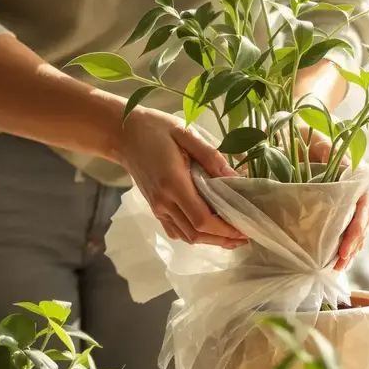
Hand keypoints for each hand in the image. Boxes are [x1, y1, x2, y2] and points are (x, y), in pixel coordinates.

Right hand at [119, 106, 247, 247]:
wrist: (123, 134)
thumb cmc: (156, 129)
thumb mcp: (186, 133)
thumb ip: (211, 156)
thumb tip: (236, 177)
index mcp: (173, 183)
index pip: (202, 219)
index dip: (225, 229)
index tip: (245, 228)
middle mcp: (164, 201)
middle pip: (196, 233)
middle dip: (223, 238)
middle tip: (245, 233)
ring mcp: (157, 208)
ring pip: (187, 236)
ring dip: (211, 240)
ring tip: (232, 234)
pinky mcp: (155, 208)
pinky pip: (176, 231)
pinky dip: (195, 235)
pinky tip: (210, 229)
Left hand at [305, 132, 368, 271]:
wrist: (295, 125)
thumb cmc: (306, 129)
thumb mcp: (315, 135)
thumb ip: (327, 148)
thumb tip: (339, 165)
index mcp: (355, 172)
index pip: (365, 203)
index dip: (358, 225)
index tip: (347, 243)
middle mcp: (354, 187)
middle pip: (362, 220)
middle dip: (353, 244)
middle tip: (341, 262)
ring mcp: (344, 198)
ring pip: (354, 227)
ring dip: (348, 249)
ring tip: (338, 268)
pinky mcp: (332, 205)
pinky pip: (341, 227)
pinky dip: (339, 244)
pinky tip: (333, 261)